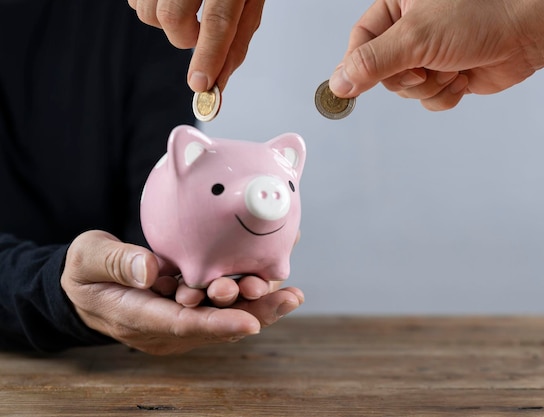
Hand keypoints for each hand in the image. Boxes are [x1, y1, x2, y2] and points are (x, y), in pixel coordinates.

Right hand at [61, 230, 303, 354]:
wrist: (85, 286)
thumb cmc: (86, 272)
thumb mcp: (89, 259)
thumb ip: (116, 262)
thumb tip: (150, 269)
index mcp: (138, 318)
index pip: (183, 324)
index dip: (218, 324)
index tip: (251, 320)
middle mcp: (166, 327)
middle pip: (215, 325)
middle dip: (254, 313)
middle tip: (288, 299)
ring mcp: (180, 321)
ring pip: (224, 317)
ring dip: (258, 305)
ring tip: (291, 294)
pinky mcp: (189, 309)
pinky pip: (222, 306)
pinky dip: (247, 294)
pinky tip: (273, 278)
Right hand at [128, 0, 264, 91]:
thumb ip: (236, 39)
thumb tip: (219, 80)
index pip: (218, 20)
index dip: (208, 54)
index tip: (200, 84)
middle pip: (172, 18)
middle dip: (184, 38)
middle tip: (196, 31)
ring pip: (147, 12)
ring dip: (166, 22)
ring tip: (185, 7)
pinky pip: (134, 0)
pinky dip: (149, 6)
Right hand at [328, 0, 539, 110]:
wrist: (527, 33)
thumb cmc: (478, 17)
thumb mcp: (415, 37)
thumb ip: (372, 62)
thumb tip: (338, 84)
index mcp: (397, 6)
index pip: (361, 41)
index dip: (359, 65)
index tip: (354, 86)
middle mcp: (410, 30)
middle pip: (383, 71)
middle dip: (408, 76)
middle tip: (426, 66)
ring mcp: (428, 54)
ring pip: (406, 89)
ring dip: (429, 86)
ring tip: (452, 66)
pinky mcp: (446, 74)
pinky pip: (428, 99)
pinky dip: (445, 95)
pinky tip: (463, 77)